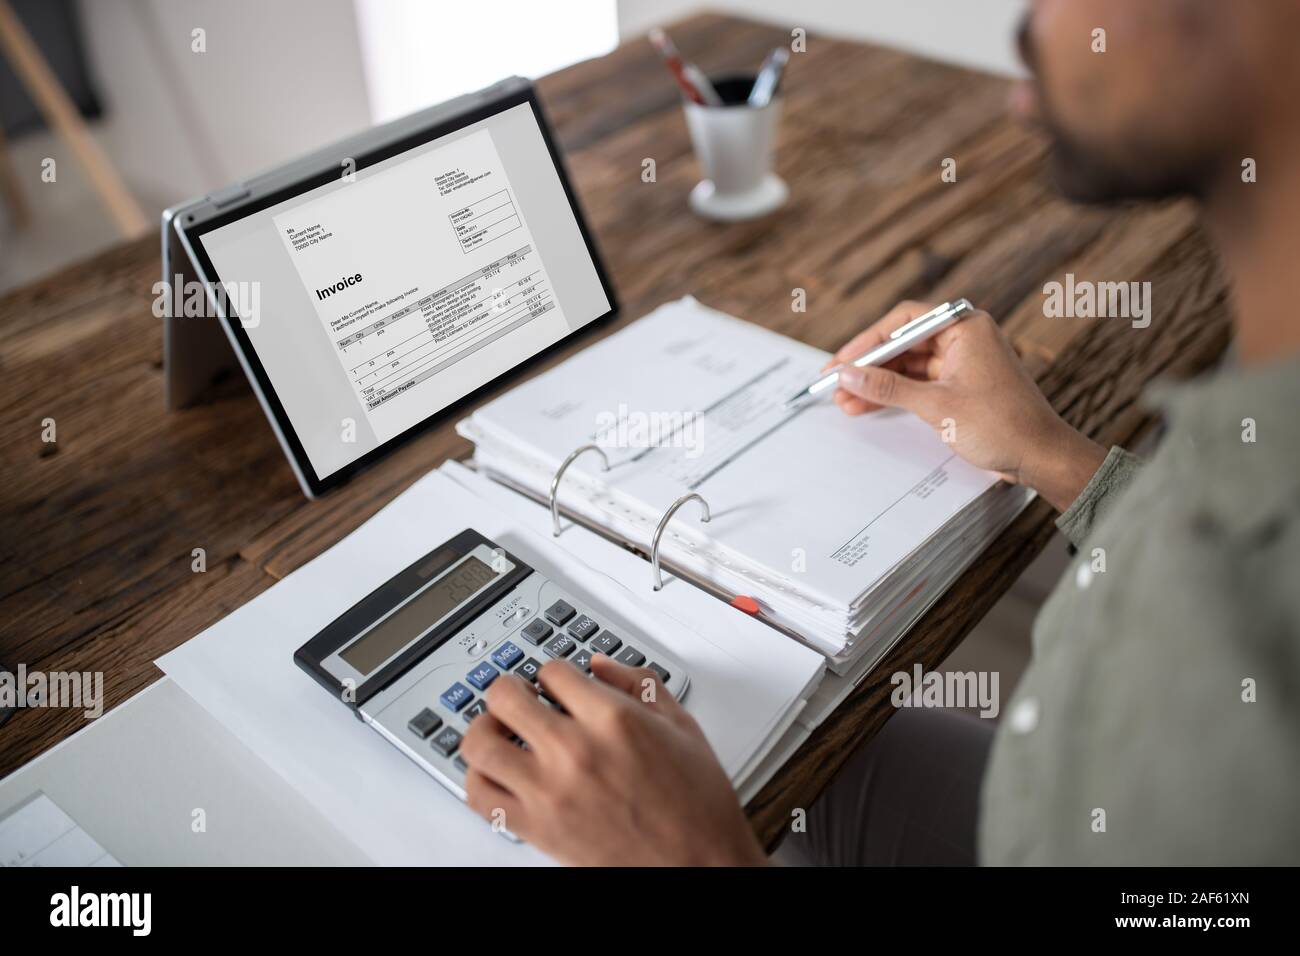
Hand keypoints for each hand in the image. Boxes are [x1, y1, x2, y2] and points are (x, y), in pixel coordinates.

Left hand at [460, 654, 766, 866]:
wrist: (700, 864)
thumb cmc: (696, 804)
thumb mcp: (681, 726)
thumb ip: (638, 684)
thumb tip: (599, 666)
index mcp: (613, 719)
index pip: (553, 671)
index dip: (554, 673)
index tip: (557, 684)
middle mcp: (576, 750)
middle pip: (505, 696)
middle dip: (511, 689)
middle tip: (518, 697)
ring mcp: (550, 791)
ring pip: (480, 742)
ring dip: (484, 727)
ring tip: (498, 729)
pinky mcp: (536, 828)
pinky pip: (480, 795)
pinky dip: (477, 777)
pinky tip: (495, 771)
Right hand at [829, 300, 1106, 511]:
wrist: (1039, 456)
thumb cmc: (1002, 425)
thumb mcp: (935, 405)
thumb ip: (888, 387)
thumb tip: (848, 374)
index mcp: (965, 327)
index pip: (904, 321)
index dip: (867, 341)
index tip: (841, 361)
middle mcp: (963, 337)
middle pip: (903, 343)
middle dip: (869, 366)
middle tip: (836, 383)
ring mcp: (962, 361)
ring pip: (908, 365)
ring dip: (878, 383)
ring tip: (846, 400)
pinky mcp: (960, 384)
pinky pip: (919, 383)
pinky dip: (895, 394)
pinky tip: (867, 405)